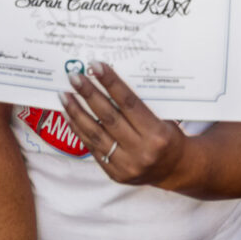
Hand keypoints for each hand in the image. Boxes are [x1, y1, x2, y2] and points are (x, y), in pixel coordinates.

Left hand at [58, 63, 187, 187]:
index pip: (128, 103)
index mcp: (157, 134)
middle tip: (74, 77)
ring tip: (64, 95)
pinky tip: (70, 115)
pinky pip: (92, 148)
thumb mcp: (163, 119)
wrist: (175, 169)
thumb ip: (139, 106)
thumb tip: (109, 81)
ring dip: (76, 112)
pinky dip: (79, 130)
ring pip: (95, 134)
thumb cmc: (169, 138)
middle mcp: (141, 151)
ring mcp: (126, 165)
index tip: (96, 66)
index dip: (111, 83)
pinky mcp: (115, 173)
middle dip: (88, 94)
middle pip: (108, 117)